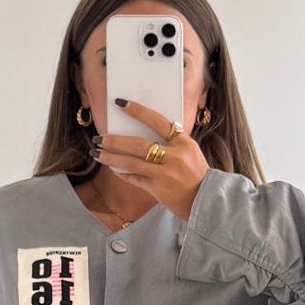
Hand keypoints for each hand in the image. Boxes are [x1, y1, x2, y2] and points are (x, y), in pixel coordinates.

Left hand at [91, 100, 209, 222]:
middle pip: (139, 144)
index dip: (138, 111)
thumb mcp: (190, 153)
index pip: (157, 121)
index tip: (121, 104)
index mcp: (184, 143)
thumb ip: (171, 142)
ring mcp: (165, 174)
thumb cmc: (196, 174)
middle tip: (100, 137)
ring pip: (132, 162)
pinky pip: (135, 178)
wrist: (206, 200)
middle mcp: (174, 157)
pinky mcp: (158, 189)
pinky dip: (123, 173)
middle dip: (116, 140)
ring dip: (112, 157)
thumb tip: (142, 132)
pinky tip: (114, 169)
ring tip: (97, 153)